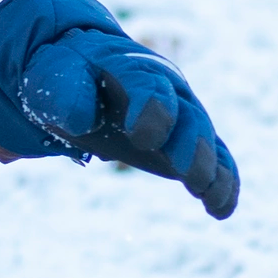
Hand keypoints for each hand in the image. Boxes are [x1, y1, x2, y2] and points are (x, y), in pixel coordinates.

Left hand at [0, 0, 239, 219]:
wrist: (84, 74)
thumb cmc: (68, 75)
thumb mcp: (54, 76)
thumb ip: (66, 93)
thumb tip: (81, 120)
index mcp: (134, 67)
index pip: (149, 87)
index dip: (150, 111)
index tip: (142, 139)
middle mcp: (168, 89)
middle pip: (188, 116)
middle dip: (191, 145)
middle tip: (187, 173)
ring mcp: (182, 116)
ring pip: (206, 141)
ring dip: (211, 168)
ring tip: (208, 195)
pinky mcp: (188, 144)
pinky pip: (217, 162)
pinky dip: (223, 184)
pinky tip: (220, 210)